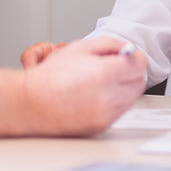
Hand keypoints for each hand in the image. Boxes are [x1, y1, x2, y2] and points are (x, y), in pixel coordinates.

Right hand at [21, 37, 146, 135]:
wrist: (31, 103)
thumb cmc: (49, 77)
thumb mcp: (79, 47)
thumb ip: (109, 44)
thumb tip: (127, 49)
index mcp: (103, 73)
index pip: (139, 65)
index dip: (135, 57)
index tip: (129, 56)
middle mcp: (107, 97)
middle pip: (139, 82)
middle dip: (132, 72)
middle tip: (118, 67)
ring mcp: (105, 114)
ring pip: (132, 98)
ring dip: (125, 88)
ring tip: (105, 81)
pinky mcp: (101, 126)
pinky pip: (119, 111)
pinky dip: (115, 102)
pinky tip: (98, 94)